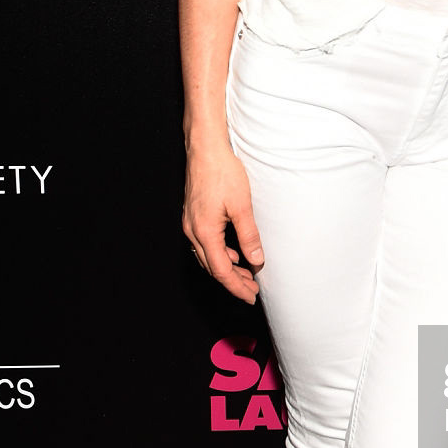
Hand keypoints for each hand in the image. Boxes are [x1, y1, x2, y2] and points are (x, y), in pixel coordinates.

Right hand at [183, 144, 264, 302]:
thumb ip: (249, 236)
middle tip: (252, 290)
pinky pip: (205, 245)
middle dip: (233, 282)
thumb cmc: (223, 173)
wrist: (205, 150)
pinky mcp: (193, 216)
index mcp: (204, 232)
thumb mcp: (242, 206)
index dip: (237, 286)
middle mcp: (193, 231)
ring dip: (227, 269)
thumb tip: (257, 261)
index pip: (221, 271)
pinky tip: (234, 253)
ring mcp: (190, 224)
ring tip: (247, 275)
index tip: (250, 297)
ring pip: (208, 257)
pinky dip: (220, 254)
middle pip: (213, 267)